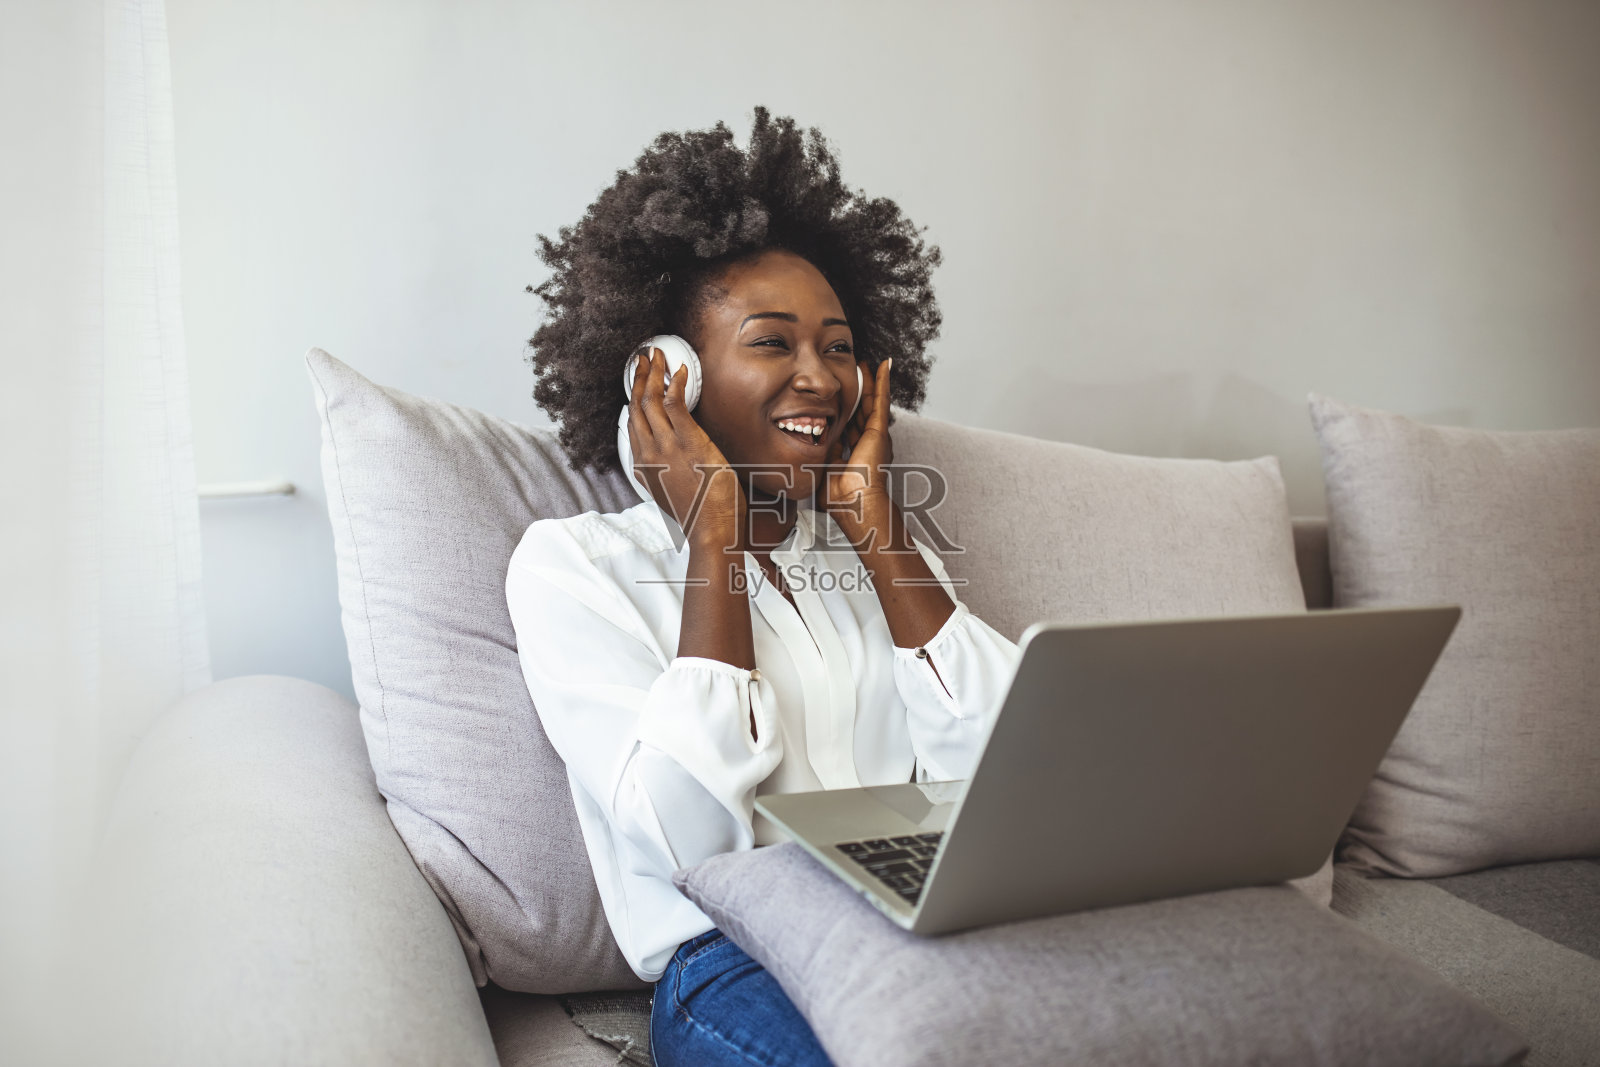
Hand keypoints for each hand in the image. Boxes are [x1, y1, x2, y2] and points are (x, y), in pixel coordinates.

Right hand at [627, 347, 745, 548]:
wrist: (710, 529)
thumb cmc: (699, 515)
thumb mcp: (671, 494)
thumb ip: (661, 474)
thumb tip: (662, 461)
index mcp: (644, 466)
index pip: (632, 423)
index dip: (633, 397)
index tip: (637, 380)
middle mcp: (649, 453)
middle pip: (636, 406)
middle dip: (639, 377)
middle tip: (644, 357)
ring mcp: (666, 446)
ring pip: (650, 400)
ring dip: (654, 372)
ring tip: (658, 355)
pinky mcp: (687, 441)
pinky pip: (674, 403)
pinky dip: (675, 383)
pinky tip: (680, 371)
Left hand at [817, 358, 893, 539]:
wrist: (854, 502)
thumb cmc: (839, 496)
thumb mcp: (822, 468)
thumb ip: (820, 453)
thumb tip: (809, 440)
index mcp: (854, 451)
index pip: (848, 424)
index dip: (844, 409)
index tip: (838, 396)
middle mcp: (867, 441)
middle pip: (861, 409)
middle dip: (859, 390)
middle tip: (855, 370)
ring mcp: (875, 435)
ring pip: (872, 401)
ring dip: (870, 381)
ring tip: (868, 363)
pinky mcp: (880, 430)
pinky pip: (881, 400)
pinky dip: (883, 382)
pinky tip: (884, 365)